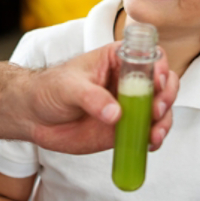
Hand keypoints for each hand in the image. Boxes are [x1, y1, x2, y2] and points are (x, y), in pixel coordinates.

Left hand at [29, 43, 178, 153]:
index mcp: (118, 60)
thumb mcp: (68, 87)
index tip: (157, 83)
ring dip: (164, 122)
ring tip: (154, 135)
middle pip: (164, 84)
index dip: (160, 67)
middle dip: (166, 97)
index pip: (149, 56)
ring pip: (160, 110)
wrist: (33, 116)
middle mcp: (130, 81)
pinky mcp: (126, 127)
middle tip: (156, 111)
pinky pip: (147, 132)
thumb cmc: (48, 89)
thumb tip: (116, 114)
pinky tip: (149, 144)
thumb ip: (92, 98)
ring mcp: (130, 105)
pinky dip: (153, 138)